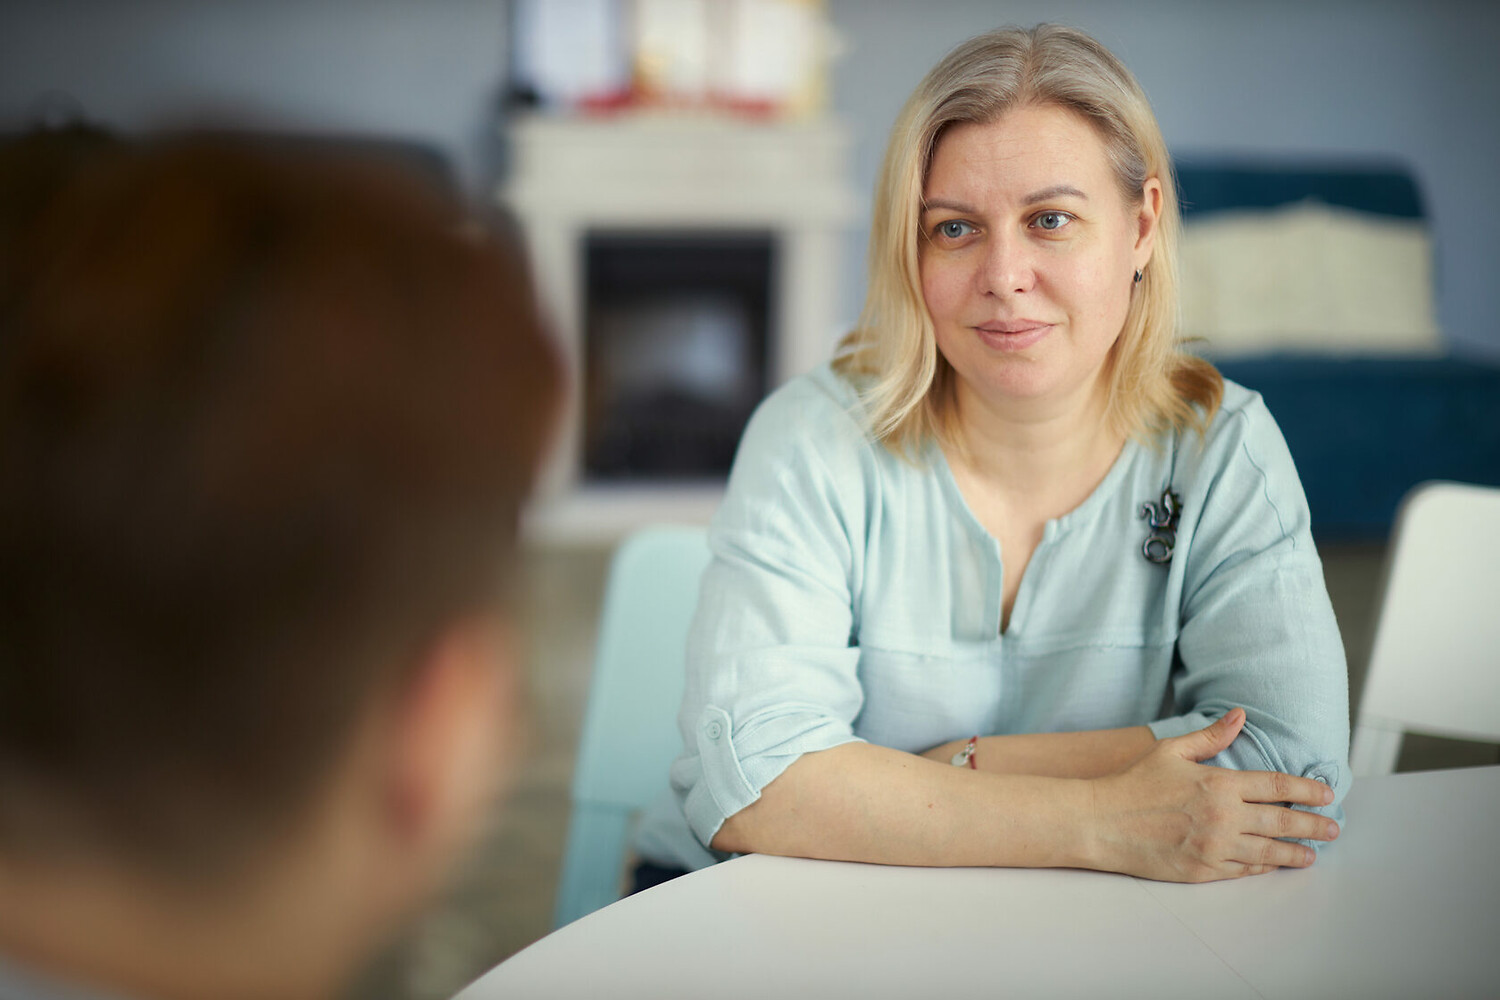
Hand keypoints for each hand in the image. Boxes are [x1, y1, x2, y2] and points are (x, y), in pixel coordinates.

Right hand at [1086, 708, 1338, 882]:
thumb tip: (1239, 716)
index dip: (1306, 790)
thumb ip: (1209, 737)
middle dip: (1313, 825)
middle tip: (1332, 828)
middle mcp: (1222, 818)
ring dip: (1295, 853)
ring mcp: (1213, 848)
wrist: (1100, 822)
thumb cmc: (1132, 784)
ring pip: (1268, 853)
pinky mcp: (1202, 871)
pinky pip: (1243, 871)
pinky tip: (1272, 864)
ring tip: (1311, 854)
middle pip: (1282, 823)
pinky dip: (1263, 867)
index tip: (1325, 794)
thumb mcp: (1170, 751)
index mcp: (1217, 784)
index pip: (1276, 787)